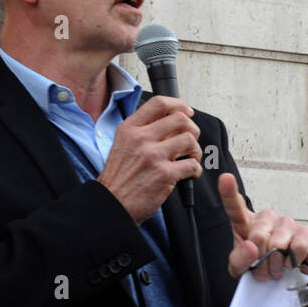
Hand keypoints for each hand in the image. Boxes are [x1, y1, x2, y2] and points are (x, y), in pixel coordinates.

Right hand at [96, 96, 201, 222]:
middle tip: (190, 141)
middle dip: (192, 130)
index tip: (187, 112)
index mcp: (130, 128)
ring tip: (190, 158)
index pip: (159, 103)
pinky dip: (196, 170)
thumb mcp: (122, 144)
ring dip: (196, 150)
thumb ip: (143, 132)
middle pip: (181, 119)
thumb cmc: (119, 178)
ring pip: (190, 140)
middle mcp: (141, 138)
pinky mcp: (164, 174)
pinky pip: (193, 165)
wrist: (111, 203)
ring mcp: (153, 155)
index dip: (179, 105)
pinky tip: (189, 174)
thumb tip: (171, 124)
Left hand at [219, 172, 307, 279]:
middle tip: (262, 271)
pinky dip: (294, 261)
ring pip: (279, 243)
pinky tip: (290, 264)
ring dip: (277, 265)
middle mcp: (266, 218)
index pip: (234, 205)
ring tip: (275, 270)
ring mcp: (286, 223)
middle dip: (261, 261)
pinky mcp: (305, 232)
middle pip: (259, 236)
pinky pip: (299, 246)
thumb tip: (250, 247)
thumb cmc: (257, 268)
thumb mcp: (239, 270)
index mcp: (244, 223)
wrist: (279, 280)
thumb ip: (239, 260)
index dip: (229, 192)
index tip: (225, 179)